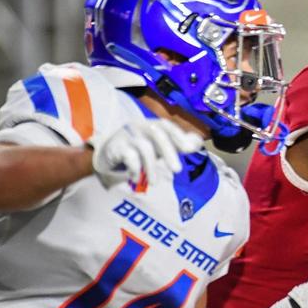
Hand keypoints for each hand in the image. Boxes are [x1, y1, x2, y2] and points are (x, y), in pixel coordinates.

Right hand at [88, 119, 203, 188]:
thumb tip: (198, 143)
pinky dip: (135, 169)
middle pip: (157, 135)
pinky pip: (128, 156)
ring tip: (155, 183)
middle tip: (178, 170)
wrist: (109, 152)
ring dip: (151, 167)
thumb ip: (180, 143)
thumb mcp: (161, 144)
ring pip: (144, 148)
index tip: (189, 149)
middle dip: (169, 153)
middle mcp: (140, 126)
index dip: (179, 135)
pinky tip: (136, 178)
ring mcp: (126, 135)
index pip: (168, 126)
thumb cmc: (142, 147)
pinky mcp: (115, 147)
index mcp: (153, 124)